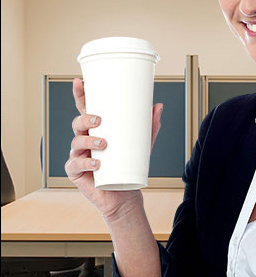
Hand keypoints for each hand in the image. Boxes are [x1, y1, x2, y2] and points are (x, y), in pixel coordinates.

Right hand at [64, 78, 163, 220]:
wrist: (125, 193)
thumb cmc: (127, 165)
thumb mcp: (141, 144)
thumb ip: (149, 126)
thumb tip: (158, 106)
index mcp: (96, 129)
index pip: (84, 108)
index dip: (80, 95)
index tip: (79, 82)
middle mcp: (84, 139)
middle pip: (78, 123)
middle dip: (85, 118)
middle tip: (99, 121)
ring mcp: (78, 155)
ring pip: (76, 141)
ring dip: (88, 140)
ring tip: (103, 144)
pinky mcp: (76, 171)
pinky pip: (75, 164)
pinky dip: (85, 162)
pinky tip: (96, 163)